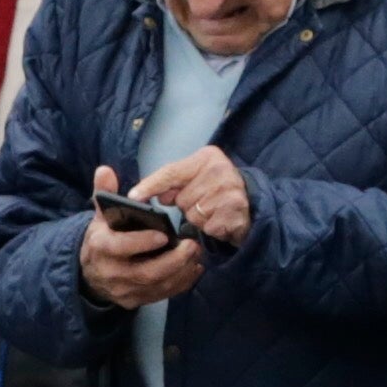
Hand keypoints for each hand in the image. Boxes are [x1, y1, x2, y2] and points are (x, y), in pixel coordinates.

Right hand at [77, 166, 208, 308]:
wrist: (90, 272)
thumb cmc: (103, 237)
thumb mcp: (100, 215)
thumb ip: (104, 192)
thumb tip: (104, 169)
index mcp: (101, 247)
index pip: (120, 247)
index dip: (142, 242)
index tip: (164, 234)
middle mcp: (111, 272)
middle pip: (145, 272)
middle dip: (172, 261)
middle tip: (192, 245)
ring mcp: (123, 290)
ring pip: (156, 286)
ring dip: (180, 272)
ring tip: (196, 255)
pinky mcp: (135, 301)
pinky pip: (160, 295)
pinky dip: (180, 284)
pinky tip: (193, 270)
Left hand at [136, 145, 251, 247]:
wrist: (253, 204)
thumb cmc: (217, 191)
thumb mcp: (195, 178)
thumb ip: (174, 182)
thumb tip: (160, 196)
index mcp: (207, 157)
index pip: (171, 172)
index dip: (151, 185)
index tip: (133, 196)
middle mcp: (220, 170)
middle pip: (181, 199)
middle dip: (187, 206)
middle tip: (204, 202)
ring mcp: (230, 191)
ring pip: (193, 215)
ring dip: (199, 219)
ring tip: (214, 212)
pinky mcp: (236, 212)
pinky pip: (207, 227)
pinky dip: (211, 229)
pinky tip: (221, 221)